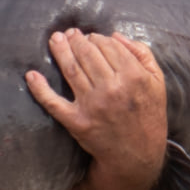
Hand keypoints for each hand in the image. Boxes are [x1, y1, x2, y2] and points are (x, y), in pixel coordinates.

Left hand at [27, 29, 166, 189]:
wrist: (138, 155)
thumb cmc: (148, 115)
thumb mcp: (157, 82)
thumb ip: (142, 54)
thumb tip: (115, 35)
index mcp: (134, 76)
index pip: (108, 45)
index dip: (96, 38)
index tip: (91, 37)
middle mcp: (112, 89)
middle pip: (87, 53)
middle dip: (76, 40)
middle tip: (69, 34)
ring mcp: (93, 105)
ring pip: (71, 69)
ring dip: (60, 50)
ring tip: (55, 40)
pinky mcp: (77, 121)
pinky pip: (53, 102)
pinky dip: (40, 88)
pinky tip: (32, 75)